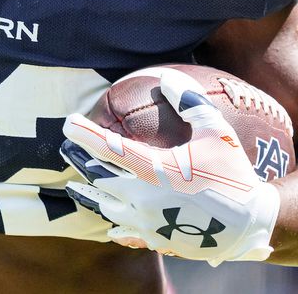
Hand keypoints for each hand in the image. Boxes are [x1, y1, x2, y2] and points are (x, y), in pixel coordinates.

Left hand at [60, 66, 278, 265]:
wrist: (253, 223)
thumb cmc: (234, 175)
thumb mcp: (216, 133)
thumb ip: (191, 104)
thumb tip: (168, 78)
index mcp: (153, 171)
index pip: (108, 148)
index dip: (84, 134)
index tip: (67, 123)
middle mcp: (143, 198)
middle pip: (97, 177)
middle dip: (79, 161)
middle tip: (67, 149)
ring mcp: (147, 222)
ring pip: (105, 207)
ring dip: (88, 194)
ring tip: (74, 186)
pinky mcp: (157, 241)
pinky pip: (125, 234)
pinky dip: (114, 225)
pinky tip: (108, 223)